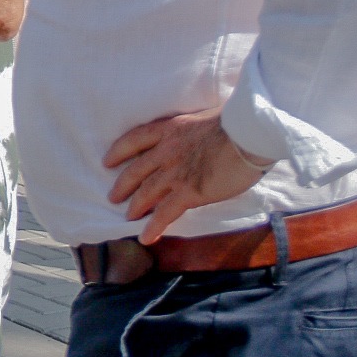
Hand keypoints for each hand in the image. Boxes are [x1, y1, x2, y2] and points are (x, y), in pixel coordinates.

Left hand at [104, 108, 271, 242]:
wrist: (249, 134)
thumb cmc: (234, 123)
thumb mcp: (201, 119)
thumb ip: (190, 132)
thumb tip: (195, 138)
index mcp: (169, 129)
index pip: (134, 139)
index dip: (118, 151)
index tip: (107, 161)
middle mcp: (165, 151)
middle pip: (135, 170)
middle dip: (122, 185)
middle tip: (112, 196)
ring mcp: (175, 172)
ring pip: (146, 192)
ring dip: (135, 206)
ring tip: (128, 217)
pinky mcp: (190, 191)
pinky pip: (166, 212)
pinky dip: (154, 226)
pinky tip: (146, 238)